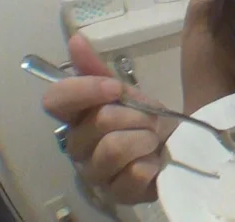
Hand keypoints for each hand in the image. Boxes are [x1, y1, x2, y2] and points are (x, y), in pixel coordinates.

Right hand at [41, 34, 166, 203]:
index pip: (56, 100)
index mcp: (76, 117)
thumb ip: (97, 68)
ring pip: (114, 148)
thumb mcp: (126, 91)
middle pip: (98, 121)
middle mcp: (78, 147)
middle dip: (135, 115)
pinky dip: (152, 164)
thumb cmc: (146, 119)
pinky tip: (156, 162)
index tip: (115, 87)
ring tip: (152, 141)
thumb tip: (75, 39)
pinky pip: (133, 174)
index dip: (85, 90)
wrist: (178, 146)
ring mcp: (96, 174)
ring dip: (144, 138)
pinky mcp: (118, 194)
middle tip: (150, 119)